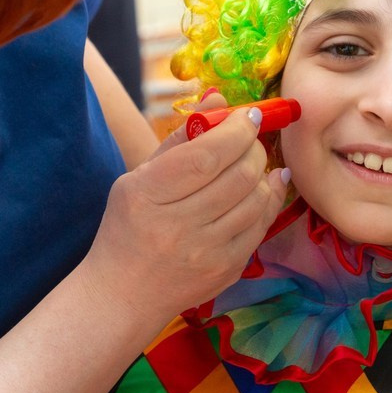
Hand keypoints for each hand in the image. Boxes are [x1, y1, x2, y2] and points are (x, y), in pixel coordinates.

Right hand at [80, 104, 288, 327]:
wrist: (122, 294)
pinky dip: (269, 200)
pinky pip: (261, 226)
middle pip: (238, 176)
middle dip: (254, 147)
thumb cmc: (129, 226)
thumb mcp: (139, 178)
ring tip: (254, 162)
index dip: (236, 131)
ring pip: (256, 200)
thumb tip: (218, 98)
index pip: (206, 156)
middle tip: (251, 138)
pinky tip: (267, 185)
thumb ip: (180, 138)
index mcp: (148, 195)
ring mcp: (205, 252)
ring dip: (263, 173)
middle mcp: (177, 226)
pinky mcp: (226, 270)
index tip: (249, 115)